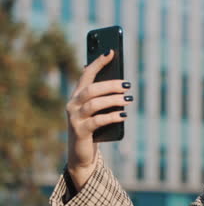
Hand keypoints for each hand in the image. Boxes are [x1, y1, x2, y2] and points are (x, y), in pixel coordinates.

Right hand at [65, 50, 131, 190]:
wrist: (81, 154)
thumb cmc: (93, 128)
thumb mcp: (98, 111)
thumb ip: (104, 98)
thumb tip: (122, 84)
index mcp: (77, 96)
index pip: (86, 74)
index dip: (98, 63)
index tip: (111, 51)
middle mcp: (72, 104)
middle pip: (91, 89)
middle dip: (110, 84)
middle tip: (127, 85)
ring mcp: (74, 118)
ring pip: (94, 103)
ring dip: (113, 100)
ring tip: (128, 99)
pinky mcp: (80, 131)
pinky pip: (97, 121)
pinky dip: (112, 116)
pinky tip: (124, 115)